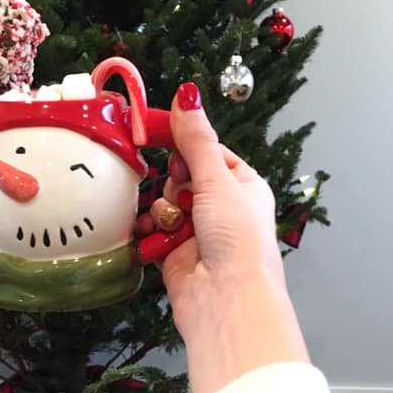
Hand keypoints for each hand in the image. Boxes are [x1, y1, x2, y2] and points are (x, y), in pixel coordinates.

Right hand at [140, 83, 286, 335]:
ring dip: (161, 208)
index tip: (157, 133)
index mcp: (242, 186)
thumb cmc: (236, 239)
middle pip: (182, 175)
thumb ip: (196, 140)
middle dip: (174, 181)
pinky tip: (152, 232)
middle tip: (182, 192)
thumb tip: (187, 93)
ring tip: (172, 221)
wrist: (226, 299)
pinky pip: (153, 228)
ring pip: (164, 201)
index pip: (208, 151)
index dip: (185, 144)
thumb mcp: (218, 180)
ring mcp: (196, 231)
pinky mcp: (173, 253)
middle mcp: (220, 207)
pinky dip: (150, 229)